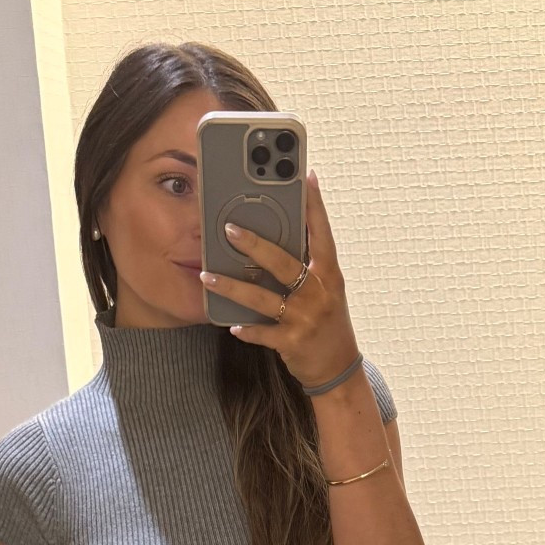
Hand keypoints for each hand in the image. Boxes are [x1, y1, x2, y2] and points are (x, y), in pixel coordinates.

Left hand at [201, 169, 359, 388]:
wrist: (338, 368)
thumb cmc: (327, 322)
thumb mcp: (326, 288)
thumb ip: (307, 263)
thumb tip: (279, 235)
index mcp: (329, 273)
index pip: (322, 233)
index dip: (315, 205)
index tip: (306, 177)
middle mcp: (319, 292)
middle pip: (283, 262)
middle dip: (254, 244)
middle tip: (229, 229)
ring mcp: (305, 318)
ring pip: (263, 298)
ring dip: (232, 287)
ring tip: (207, 275)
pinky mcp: (292, 342)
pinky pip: (262, 332)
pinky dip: (246, 329)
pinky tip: (231, 325)